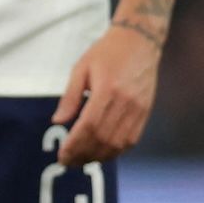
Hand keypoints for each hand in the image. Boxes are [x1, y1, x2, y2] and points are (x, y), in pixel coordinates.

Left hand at [55, 0, 170, 166]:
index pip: (89, 126)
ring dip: (99, 157)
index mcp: (107, 89)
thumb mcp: (81, 68)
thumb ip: (70, 96)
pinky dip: (116, 151)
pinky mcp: (145, 112)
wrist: (140, 41)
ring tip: (82, 160)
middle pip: (103, 139)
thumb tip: (57, 121)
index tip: (62, 155)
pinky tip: (102, 153)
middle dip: (83, 155)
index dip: (75, 145)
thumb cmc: (106, 52)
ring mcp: (138, 109)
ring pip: (118, 144)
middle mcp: (125, 102)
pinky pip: (131, 140)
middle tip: (68, 162)